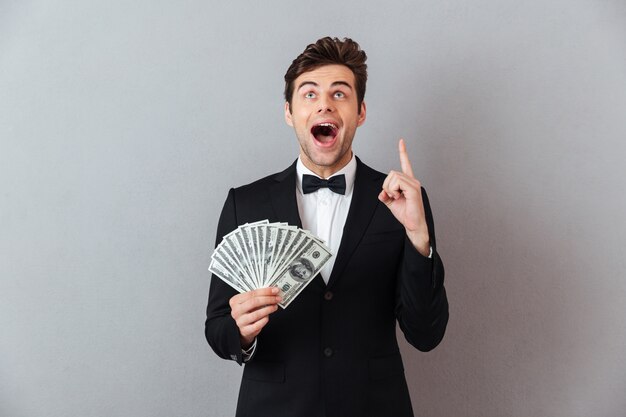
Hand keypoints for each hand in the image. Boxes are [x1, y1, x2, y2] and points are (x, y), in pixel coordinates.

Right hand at [229, 287, 280, 348]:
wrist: (242, 327)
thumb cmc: (247, 312)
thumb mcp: (248, 302)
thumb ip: (257, 296)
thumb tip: (272, 291)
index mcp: (235, 301)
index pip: (252, 293)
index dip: (265, 291)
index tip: (275, 290)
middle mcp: (236, 311)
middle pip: (254, 302)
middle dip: (269, 299)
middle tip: (277, 298)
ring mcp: (240, 321)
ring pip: (257, 314)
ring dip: (269, 309)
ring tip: (275, 306)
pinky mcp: (245, 330)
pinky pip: (258, 324)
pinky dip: (265, 319)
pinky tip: (268, 316)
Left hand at [378, 139, 429, 255]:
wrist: (413, 224)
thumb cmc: (405, 214)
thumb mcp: (391, 203)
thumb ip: (385, 195)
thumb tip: (381, 193)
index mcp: (408, 182)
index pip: (406, 164)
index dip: (403, 153)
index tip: (401, 141)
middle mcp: (412, 181)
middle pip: (392, 173)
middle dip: (387, 185)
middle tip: (392, 196)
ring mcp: (414, 184)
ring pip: (394, 177)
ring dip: (390, 188)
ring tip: (396, 197)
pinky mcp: (413, 189)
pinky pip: (398, 183)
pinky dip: (393, 190)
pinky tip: (399, 197)